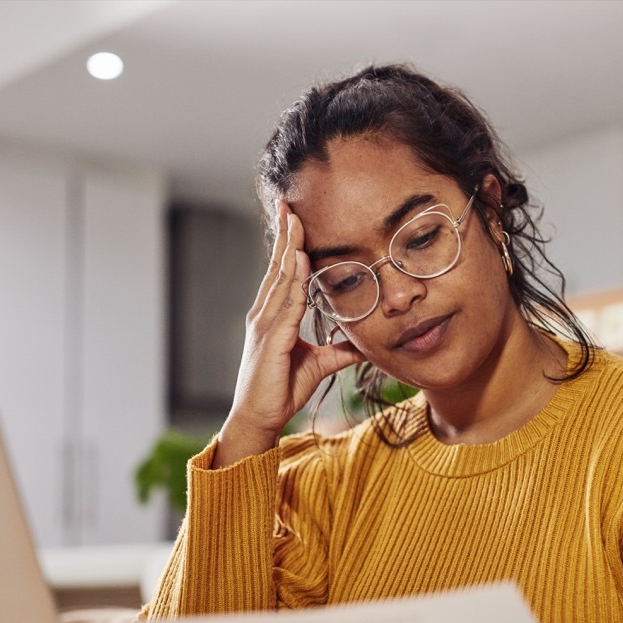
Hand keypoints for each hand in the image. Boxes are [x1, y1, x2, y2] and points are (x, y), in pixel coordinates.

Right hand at [215, 201, 364, 466]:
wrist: (259, 418)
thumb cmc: (281, 390)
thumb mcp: (319, 364)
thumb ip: (340, 351)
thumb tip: (363, 344)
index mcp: (273, 316)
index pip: (282, 273)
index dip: (287, 246)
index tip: (293, 219)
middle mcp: (265, 314)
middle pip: (277, 267)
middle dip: (284, 235)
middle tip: (288, 204)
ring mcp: (265, 325)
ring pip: (280, 279)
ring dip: (288, 249)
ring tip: (295, 221)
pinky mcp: (271, 339)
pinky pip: (286, 304)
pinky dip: (293, 281)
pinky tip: (300, 261)